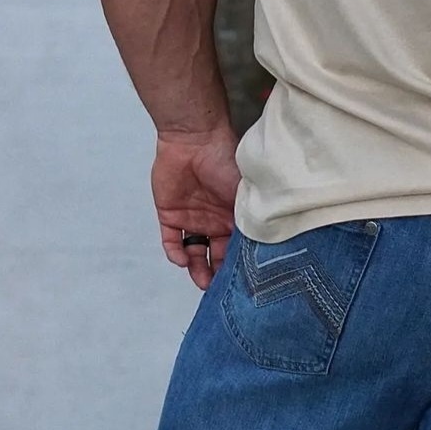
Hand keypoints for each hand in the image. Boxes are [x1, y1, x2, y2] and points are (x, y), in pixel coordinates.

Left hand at [151, 128, 240, 289]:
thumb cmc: (225, 160)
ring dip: (196, 269)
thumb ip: (250, 217)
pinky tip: (182, 259)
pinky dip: (175, 253)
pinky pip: (171, 241)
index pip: (237, 247)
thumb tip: (260, 248)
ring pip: (193, 253)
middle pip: (216, 255)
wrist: (194, 138)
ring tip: (202, 282)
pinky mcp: (170, 214)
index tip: (242, 281)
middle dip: (218, 274)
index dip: (238, 265)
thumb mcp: (245, 191)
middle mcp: (214, 221)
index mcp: (233, 215)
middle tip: (220, 291)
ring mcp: (192, 218)